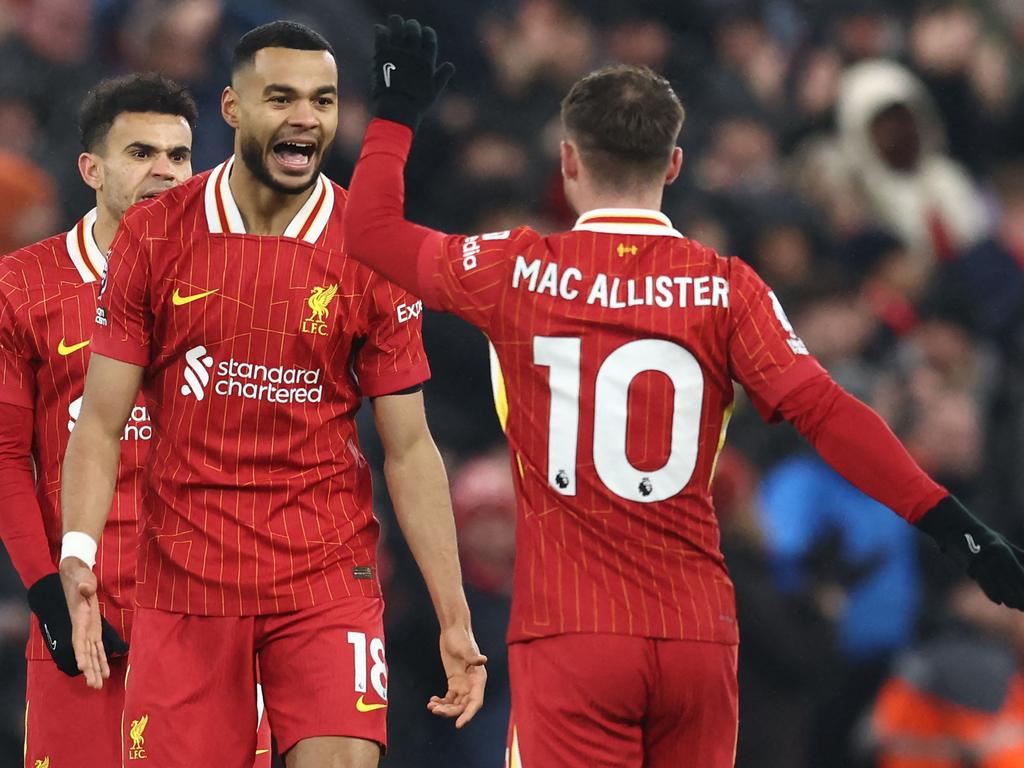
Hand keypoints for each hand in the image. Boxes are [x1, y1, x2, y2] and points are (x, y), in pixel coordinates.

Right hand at [27, 572, 127, 677]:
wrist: (78, 578)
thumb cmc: (81, 578)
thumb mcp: (83, 579)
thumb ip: (85, 585)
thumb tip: (86, 588)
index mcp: (80, 620)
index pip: (79, 640)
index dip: (81, 654)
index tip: (83, 668)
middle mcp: (82, 629)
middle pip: (85, 653)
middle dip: (89, 670)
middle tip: (94, 686)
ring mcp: (88, 631)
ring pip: (92, 654)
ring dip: (95, 669)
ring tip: (98, 686)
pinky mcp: (94, 630)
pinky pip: (98, 648)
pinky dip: (102, 660)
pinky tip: (105, 672)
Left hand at [371, 14, 455, 131]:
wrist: (397, 111)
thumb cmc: (416, 104)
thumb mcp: (434, 92)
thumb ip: (442, 76)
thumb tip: (451, 65)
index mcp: (427, 61)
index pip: (429, 36)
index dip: (426, 32)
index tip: (422, 34)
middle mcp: (413, 54)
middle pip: (413, 28)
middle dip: (411, 26)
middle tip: (406, 28)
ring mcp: (397, 53)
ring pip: (398, 26)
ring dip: (396, 23)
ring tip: (394, 25)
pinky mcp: (382, 55)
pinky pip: (381, 35)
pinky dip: (381, 31)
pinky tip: (380, 32)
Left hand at [427, 625, 486, 727]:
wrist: (452, 629)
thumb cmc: (460, 637)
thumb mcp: (464, 647)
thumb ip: (471, 655)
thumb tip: (482, 660)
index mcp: (478, 678)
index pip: (476, 702)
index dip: (468, 714)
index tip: (458, 724)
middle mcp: (472, 684)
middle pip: (464, 706)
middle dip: (450, 712)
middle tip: (435, 710)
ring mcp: (463, 684)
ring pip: (455, 704)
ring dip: (444, 708)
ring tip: (431, 706)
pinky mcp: (454, 682)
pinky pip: (449, 698)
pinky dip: (441, 702)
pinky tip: (431, 701)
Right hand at [917, 496, 1023, 609]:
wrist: (955, 529)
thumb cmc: (982, 535)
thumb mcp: (1002, 542)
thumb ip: (1018, 554)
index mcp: (1005, 553)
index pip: (1021, 576)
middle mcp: (996, 561)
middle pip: (1013, 586)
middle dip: (1020, 598)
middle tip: (1023, 606)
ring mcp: (983, 566)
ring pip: (1000, 589)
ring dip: (1009, 599)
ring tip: (1015, 605)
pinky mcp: (973, 570)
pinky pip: (987, 587)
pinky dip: (994, 595)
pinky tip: (1000, 601)